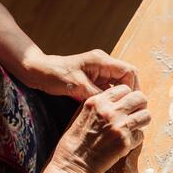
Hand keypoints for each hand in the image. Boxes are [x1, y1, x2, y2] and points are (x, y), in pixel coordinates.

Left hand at [22, 49, 139, 100]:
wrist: (38, 71)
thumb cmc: (55, 75)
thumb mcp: (77, 87)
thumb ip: (98, 94)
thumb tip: (115, 106)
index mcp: (102, 61)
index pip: (129, 72)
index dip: (134, 87)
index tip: (132, 102)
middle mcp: (104, 64)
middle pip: (128, 78)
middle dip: (131, 93)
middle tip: (131, 109)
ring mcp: (100, 71)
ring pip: (120, 84)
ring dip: (122, 96)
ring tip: (123, 111)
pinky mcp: (96, 79)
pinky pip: (111, 88)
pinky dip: (113, 98)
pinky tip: (112, 109)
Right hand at [51, 85, 150, 172]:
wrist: (74, 164)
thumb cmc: (77, 140)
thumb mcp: (82, 113)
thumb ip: (101, 104)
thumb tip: (120, 99)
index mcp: (98, 101)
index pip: (124, 88)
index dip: (128, 97)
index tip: (127, 105)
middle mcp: (110, 111)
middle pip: (140, 98)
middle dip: (140, 106)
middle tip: (136, 114)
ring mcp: (119, 126)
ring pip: (146, 115)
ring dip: (142, 121)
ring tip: (134, 127)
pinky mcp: (125, 141)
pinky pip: (141, 134)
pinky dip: (135, 139)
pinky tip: (125, 142)